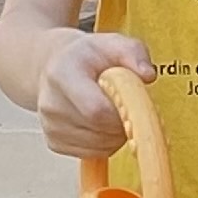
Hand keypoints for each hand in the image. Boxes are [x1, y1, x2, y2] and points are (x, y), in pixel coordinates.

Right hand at [31, 32, 156, 160]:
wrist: (55, 66)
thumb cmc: (88, 56)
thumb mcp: (113, 43)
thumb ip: (134, 54)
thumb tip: (148, 75)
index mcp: (62, 74)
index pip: (95, 109)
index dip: (121, 113)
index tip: (132, 104)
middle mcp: (50, 103)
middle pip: (99, 130)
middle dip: (123, 124)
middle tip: (128, 108)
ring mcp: (50, 126)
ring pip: (98, 146)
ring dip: (117, 136)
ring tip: (115, 113)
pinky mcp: (54, 143)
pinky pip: (91, 153)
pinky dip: (105, 144)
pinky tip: (103, 124)